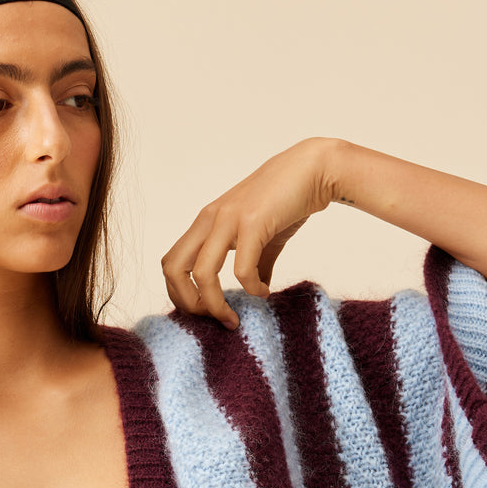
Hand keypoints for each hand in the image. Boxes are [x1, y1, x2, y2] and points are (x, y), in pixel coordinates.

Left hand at [160, 135, 340, 327]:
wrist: (314, 168)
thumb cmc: (288, 200)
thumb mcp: (262, 236)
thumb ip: (255, 263)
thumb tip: (257, 290)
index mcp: (206, 222)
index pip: (172, 263)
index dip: (180, 294)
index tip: (205, 311)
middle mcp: (210, 219)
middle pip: (173, 269)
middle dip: (188, 303)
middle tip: (212, 319)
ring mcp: (229, 218)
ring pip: (202, 273)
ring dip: (215, 305)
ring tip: (233, 317)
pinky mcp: (253, 221)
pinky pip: (241, 268)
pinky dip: (251, 288)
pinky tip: (264, 291)